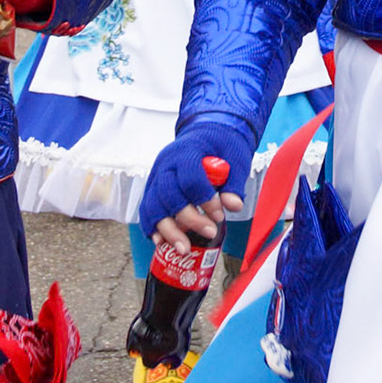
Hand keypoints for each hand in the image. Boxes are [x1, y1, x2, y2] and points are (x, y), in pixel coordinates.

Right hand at [141, 117, 253, 252]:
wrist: (205, 134)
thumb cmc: (221, 145)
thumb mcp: (235, 157)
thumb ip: (233, 182)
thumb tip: (233, 205)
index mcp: (187, 150)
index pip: (190, 177)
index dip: (204, 199)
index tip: (220, 215)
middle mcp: (166, 163)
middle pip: (168, 193)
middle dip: (188, 218)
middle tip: (209, 232)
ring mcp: (156, 175)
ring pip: (153, 205)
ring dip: (168, 229)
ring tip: (183, 248)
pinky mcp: (153, 188)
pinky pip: (147, 209)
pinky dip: (152, 227)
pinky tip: (162, 242)